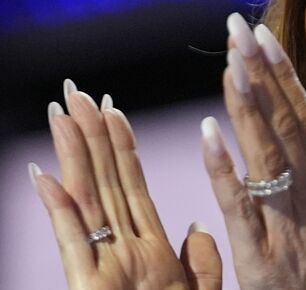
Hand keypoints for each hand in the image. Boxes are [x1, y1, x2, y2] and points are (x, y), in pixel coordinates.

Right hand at [31, 81, 222, 289]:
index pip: (133, 185)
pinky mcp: (89, 288)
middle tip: (77, 93)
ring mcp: (105, 269)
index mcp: (153, 252)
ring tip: (61, 114)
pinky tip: (44, 176)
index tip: (113, 110)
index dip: (122, 146)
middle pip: (105, 182)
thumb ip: (202, 262)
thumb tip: (196, 226)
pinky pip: (73, 243)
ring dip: (72, 156)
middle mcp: (124, 252)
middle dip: (91, 136)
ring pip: (86, 200)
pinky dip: (60, 210)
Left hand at [200, 13, 305, 289]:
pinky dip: (225, 169)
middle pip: (283, 123)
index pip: (303, 117)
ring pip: (265, 153)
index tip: (263, 37)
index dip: (283, 75)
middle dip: (261, 72)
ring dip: (248, 105)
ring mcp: (286, 220)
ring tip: (229, 60)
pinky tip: (208, 133)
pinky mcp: (261, 251)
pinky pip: (241, 205)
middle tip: (237, 28)